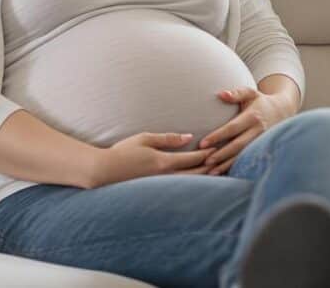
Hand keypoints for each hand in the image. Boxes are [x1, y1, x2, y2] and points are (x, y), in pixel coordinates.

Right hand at [89, 132, 215, 188]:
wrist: (105, 171)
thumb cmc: (123, 152)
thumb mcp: (144, 139)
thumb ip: (168, 138)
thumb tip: (189, 138)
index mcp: (164, 162)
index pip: (192, 159)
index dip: (207, 153)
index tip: (218, 147)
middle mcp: (166, 177)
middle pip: (196, 174)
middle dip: (211, 167)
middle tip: (224, 161)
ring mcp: (162, 186)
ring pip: (190, 184)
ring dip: (205, 178)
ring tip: (217, 173)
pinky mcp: (157, 191)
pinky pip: (181, 188)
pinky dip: (193, 184)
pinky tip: (198, 183)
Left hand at [200, 87, 296, 174]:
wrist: (283, 111)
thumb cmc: (260, 101)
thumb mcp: (250, 93)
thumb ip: (236, 93)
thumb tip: (221, 94)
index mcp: (252, 117)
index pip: (232, 128)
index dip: (218, 136)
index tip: (202, 143)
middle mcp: (258, 131)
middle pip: (238, 146)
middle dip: (221, 155)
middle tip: (205, 161)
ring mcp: (262, 142)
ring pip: (243, 156)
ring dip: (227, 165)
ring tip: (212, 172)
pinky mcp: (263, 150)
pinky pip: (248, 161)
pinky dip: (236, 168)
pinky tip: (223, 174)